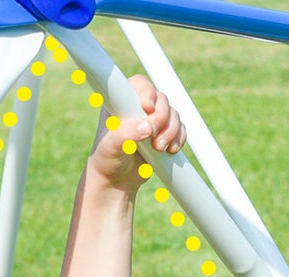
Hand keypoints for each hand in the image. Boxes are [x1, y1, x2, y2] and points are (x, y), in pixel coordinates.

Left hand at [88, 75, 186, 192]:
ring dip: (171, 131)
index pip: (139, 85)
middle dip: (161, 119)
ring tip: (159, 148)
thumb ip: (125, 135)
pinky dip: (179, 138)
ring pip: (173, 114)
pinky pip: (180, 129)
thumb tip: (146, 127)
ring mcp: (153, 119)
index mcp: (122, 102)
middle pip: (161, 99)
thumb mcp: (111, 147)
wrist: (116, 180)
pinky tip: (171, 150)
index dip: (147, 93)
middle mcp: (139, 107)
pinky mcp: (164, 133)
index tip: (148, 108)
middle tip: (153, 138)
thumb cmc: (107, 160)